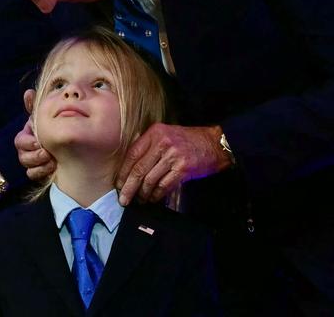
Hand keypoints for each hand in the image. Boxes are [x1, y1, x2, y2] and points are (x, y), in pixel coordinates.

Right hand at [15, 91, 55, 179]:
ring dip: (41, 165)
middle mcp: (25, 151)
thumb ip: (35, 107)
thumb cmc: (47, 130)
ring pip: (28, 168)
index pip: (20, 141)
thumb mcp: (42, 118)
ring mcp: (31, 163)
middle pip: (23, 157)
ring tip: (53, 162)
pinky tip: (54, 169)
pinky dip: (42, 173)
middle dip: (35, 156)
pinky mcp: (37, 173)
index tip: (39, 142)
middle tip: (48, 154)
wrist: (59, 148)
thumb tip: (29, 92)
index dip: (28, 143)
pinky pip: (33, 176)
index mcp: (26, 137)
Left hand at [116, 124, 232, 204]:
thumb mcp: (165, 134)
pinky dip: (156, 195)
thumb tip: (129, 168)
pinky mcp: (183, 169)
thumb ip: (148, 145)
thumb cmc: (187, 140)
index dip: (123, 172)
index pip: (132, 154)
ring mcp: (173, 156)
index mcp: (154, 133)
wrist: (214, 144)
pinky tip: (152, 199)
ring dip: (143, 193)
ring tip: (139, 200)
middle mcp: (162, 143)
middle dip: (128, 187)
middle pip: (138, 169)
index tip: (118, 184)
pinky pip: (164, 186)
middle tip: (123, 199)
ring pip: (150, 180)